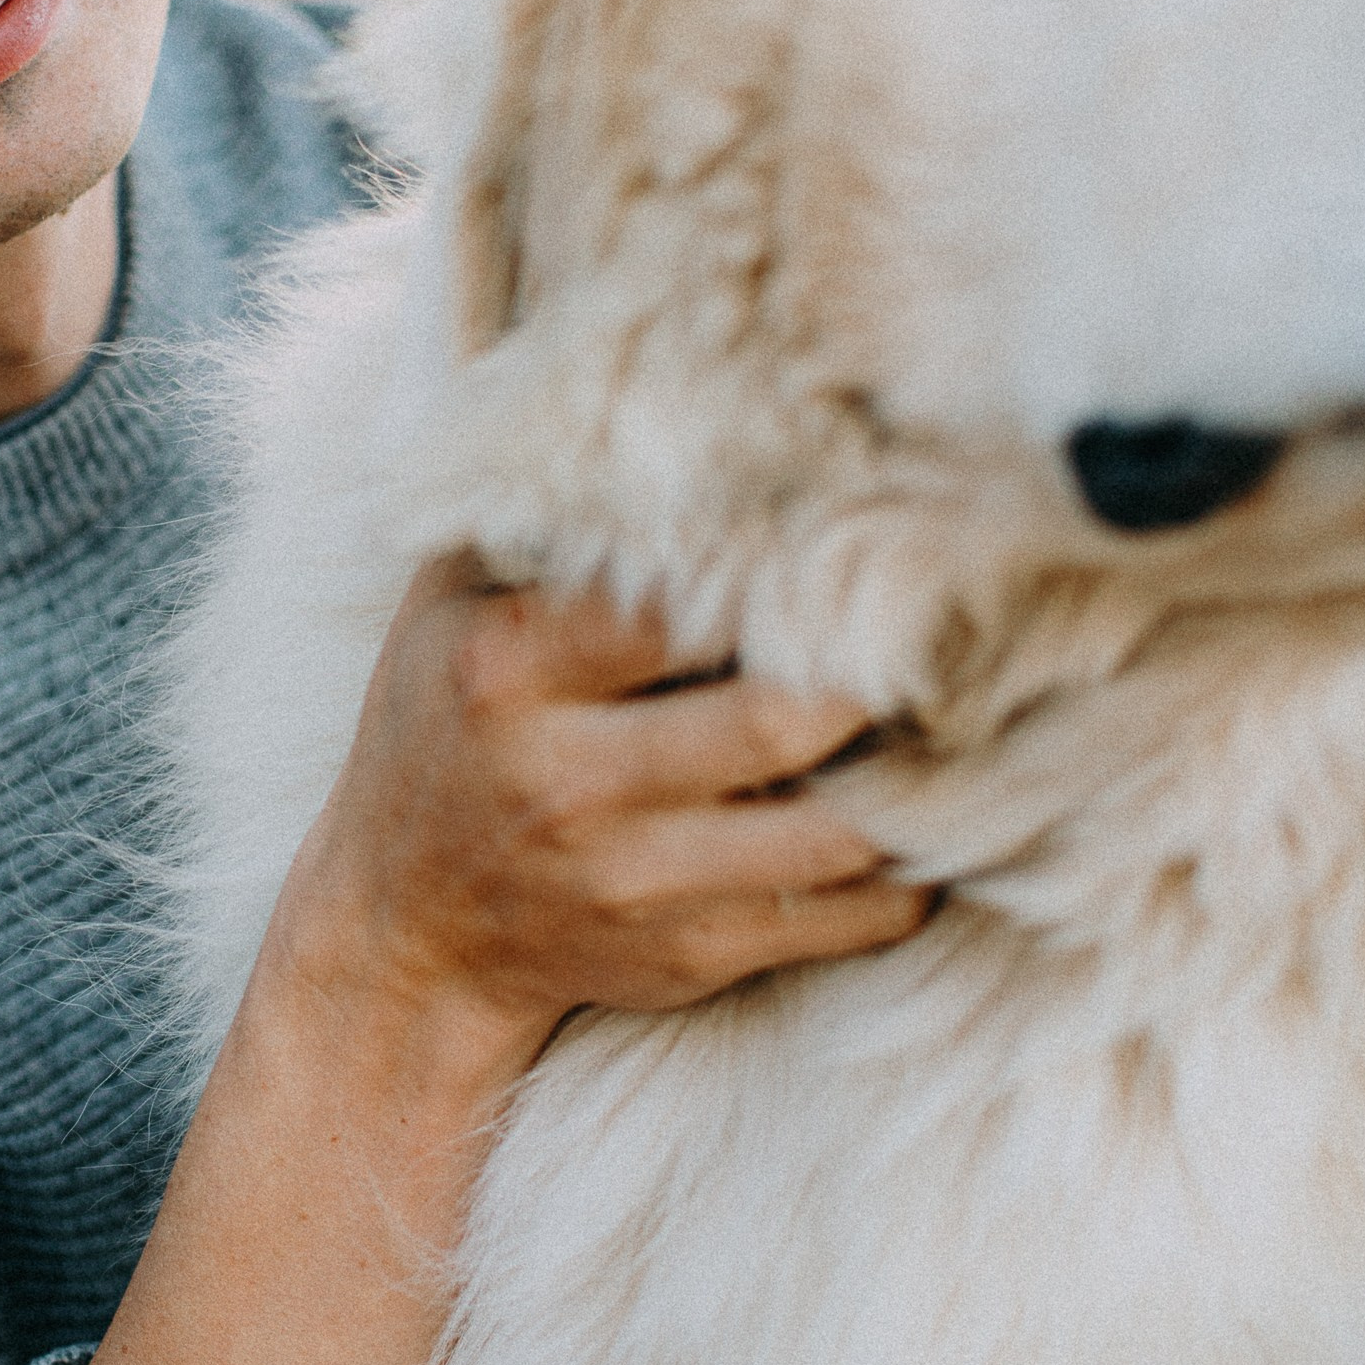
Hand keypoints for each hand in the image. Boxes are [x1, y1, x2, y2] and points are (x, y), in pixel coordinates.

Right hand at [265, 554, 935, 1087]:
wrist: (403, 933)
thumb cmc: (443, 727)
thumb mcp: (448, 605)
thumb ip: (544, 520)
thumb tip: (668, 407)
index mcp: (508, 670)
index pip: (675, 604)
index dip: (783, 570)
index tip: (860, 533)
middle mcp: (565, 780)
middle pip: (777, 720)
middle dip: (877, 674)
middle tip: (943, 622)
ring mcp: (630, 881)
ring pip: (835, 833)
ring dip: (917, 778)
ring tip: (961, 714)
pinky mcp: (687, 956)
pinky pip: (846, 918)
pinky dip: (911, 868)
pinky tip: (932, 816)